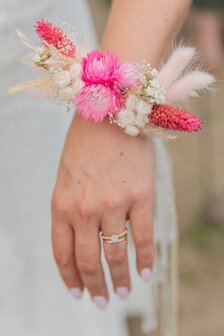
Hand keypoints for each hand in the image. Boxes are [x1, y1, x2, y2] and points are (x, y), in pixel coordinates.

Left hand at [51, 113, 154, 308]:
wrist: (110, 110)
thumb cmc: (85, 144)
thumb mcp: (66, 177)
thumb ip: (70, 208)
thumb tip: (81, 240)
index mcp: (62, 204)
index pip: (62, 254)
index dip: (70, 278)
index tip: (77, 293)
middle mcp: (85, 209)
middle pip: (88, 260)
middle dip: (94, 286)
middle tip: (102, 302)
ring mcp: (113, 203)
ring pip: (115, 254)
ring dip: (120, 279)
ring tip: (124, 293)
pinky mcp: (141, 196)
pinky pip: (143, 237)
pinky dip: (145, 259)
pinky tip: (145, 273)